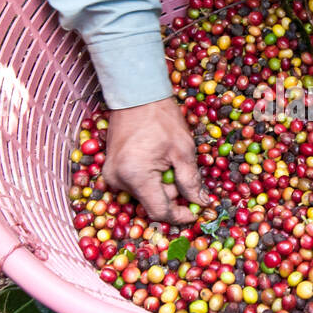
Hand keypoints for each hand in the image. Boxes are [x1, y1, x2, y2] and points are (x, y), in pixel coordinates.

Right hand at [101, 97, 210, 225]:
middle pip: (152, 203)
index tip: (196, 212)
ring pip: (145, 194)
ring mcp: (111, 175)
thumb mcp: (183, 150)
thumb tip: (201, 203)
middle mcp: (118, 180)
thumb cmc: (161, 119)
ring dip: (162, 184)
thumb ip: (191, 181)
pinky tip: (157, 160)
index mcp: (136, 176)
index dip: (180, 216)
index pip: (159, 211)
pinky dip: (151, 178)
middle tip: (182, 169)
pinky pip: (136, 184)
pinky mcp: (111, 169)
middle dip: (172, 193)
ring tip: (168, 160)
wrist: (136, 96)